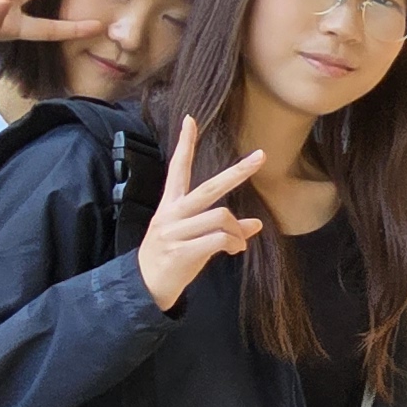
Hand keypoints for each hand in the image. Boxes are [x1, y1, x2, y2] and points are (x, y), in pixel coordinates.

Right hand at [135, 114, 265, 312]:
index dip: (184, 144)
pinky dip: (233, 244)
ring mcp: (175, 232)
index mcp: (171, 205)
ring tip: (239, 242)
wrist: (145, 287)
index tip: (190, 119)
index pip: (177, 168)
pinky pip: (219, 239)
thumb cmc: (173, 259)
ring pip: (221, 216)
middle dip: (238, 171)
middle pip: (209, 187)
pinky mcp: (181, 251)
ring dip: (237, 230)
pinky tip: (234, 250)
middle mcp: (172, 213)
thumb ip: (222, 228)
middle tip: (261, 156)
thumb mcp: (195, 239)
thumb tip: (256, 223)